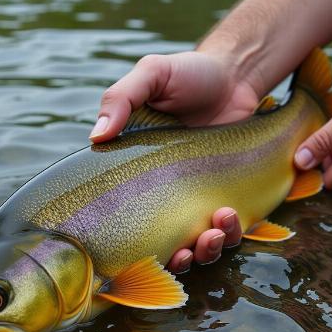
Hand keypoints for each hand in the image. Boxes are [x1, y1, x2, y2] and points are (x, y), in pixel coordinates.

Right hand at [90, 50, 257, 270]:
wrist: (235, 73)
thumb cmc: (188, 74)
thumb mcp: (151, 75)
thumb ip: (121, 98)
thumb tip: (95, 136)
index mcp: (139, 171)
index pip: (126, 217)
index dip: (131, 244)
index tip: (137, 253)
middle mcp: (169, 191)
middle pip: (168, 242)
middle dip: (177, 257)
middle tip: (185, 250)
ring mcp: (201, 195)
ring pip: (202, 242)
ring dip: (207, 249)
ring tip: (214, 231)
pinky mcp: (231, 193)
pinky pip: (231, 226)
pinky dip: (232, 232)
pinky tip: (231, 215)